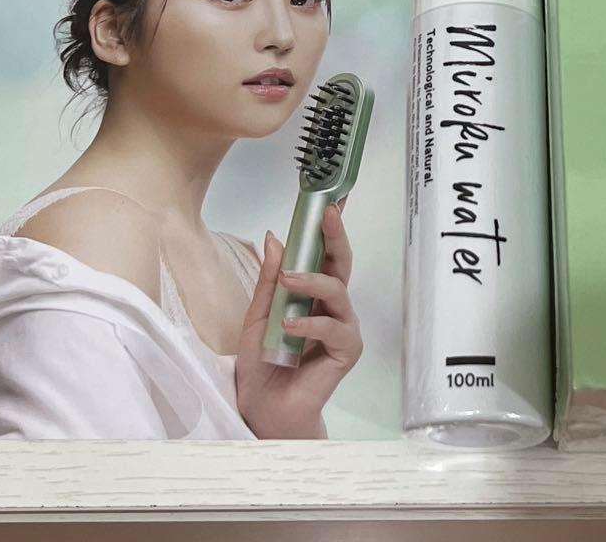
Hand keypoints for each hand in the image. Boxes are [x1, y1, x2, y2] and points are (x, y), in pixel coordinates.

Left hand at [235, 199, 362, 437]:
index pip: (324, 253)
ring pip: (338, 291)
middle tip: (327, 213)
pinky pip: (334, 329)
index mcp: (313, 292)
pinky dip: (311, 324)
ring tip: (289, 280)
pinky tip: (290, 326)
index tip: (329, 197)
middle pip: (341, 263)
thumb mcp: (258, 315)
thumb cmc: (262, 363)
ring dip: (313, 281)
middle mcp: (333, 305)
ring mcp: (343, 327)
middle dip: (335, 235)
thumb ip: (270, 279)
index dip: (328, 226)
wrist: (263, 408)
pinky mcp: (347, 351)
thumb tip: (276, 237)